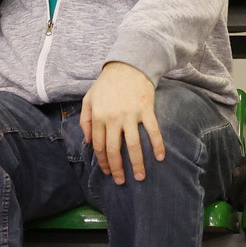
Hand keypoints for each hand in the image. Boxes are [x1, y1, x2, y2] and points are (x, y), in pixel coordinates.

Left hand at [81, 62, 162, 183]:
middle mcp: (113, 118)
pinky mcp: (146, 110)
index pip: (98, 145)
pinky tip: (160, 158)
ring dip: (137, 163)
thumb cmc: (107, 83)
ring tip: (140, 177)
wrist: (128, 65)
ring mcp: (131, 115)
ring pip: (133, 145)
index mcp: (98, 116)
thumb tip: (87, 141)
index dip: (102, 161)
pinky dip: (157, 145)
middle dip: (117, 169)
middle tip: (121, 181)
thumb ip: (85, 119)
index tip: (106, 171)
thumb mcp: (89, 98)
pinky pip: (153, 131)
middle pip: (114, 150)